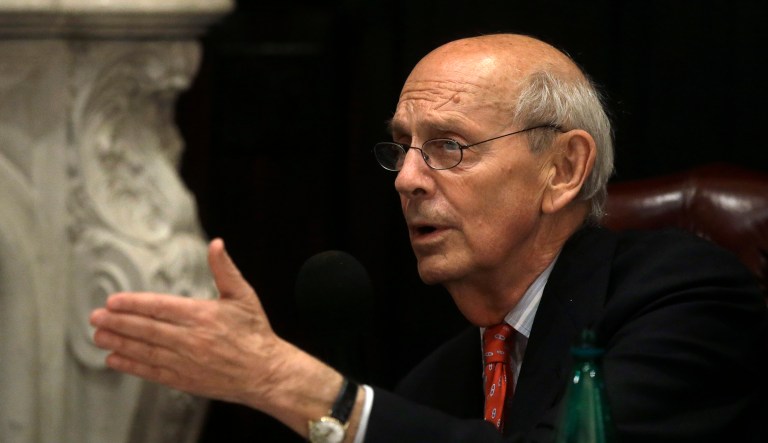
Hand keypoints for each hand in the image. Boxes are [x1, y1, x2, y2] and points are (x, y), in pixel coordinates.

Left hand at [89, 238, 290, 408]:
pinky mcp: (185, 380)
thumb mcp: (243, 295)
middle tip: (94, 317)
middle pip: (146, 329)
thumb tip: (216, 243)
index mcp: (203, 315)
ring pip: (145, 350)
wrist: (266, 372)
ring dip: (119, 342)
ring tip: (98, 335)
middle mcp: (191, 339)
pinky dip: (131, 365)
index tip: (112, 301)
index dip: (133, 304)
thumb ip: (225, 269)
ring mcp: (186, 361)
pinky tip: (114, 358)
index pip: (160, 307)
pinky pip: (152, 371)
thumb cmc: (255, 331)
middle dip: (118, 322)